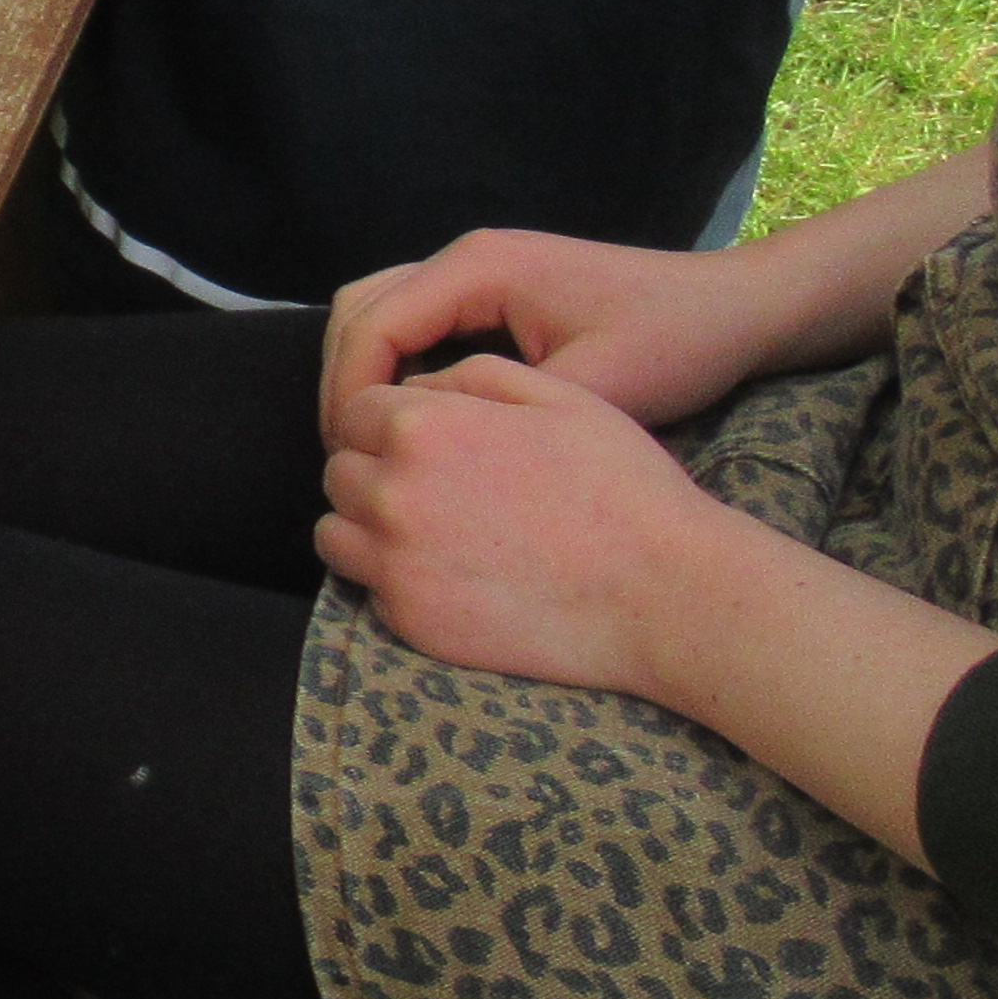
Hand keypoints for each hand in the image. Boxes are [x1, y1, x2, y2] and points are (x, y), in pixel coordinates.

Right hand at [319, 227, 790, 445]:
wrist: (739, 310)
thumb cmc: (676, 344)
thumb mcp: (594, 388)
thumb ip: (497, 408)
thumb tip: (418, 427)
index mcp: (481, 268)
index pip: (373, 325)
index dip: (349, 395)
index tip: (357, 459)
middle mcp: (468, 257)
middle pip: (357, 308)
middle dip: (343, 382)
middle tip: (352, 455)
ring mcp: (480, 271)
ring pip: (378, 310)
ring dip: (364, 372)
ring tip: (376, 440)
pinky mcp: (495, 292)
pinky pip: (415, 321)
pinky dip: (396, 366)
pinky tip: (415, 420)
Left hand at [319, 352, 743, 698]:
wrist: (662, 592)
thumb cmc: (622, 487)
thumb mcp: (560, 397)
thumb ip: (473, 377)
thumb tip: (417, 386)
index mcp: (423, 428)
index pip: (355, 411)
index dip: (386, 420)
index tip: (420, 436)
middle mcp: (393, 494)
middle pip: (339, 472)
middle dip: (374, 469)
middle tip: (431, 484)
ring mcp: (395, 564)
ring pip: (335, 534)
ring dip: (367, 525)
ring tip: (428, 529)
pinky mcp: (410, 621)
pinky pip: (367, 590)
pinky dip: (392, 578)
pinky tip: (448, 572)